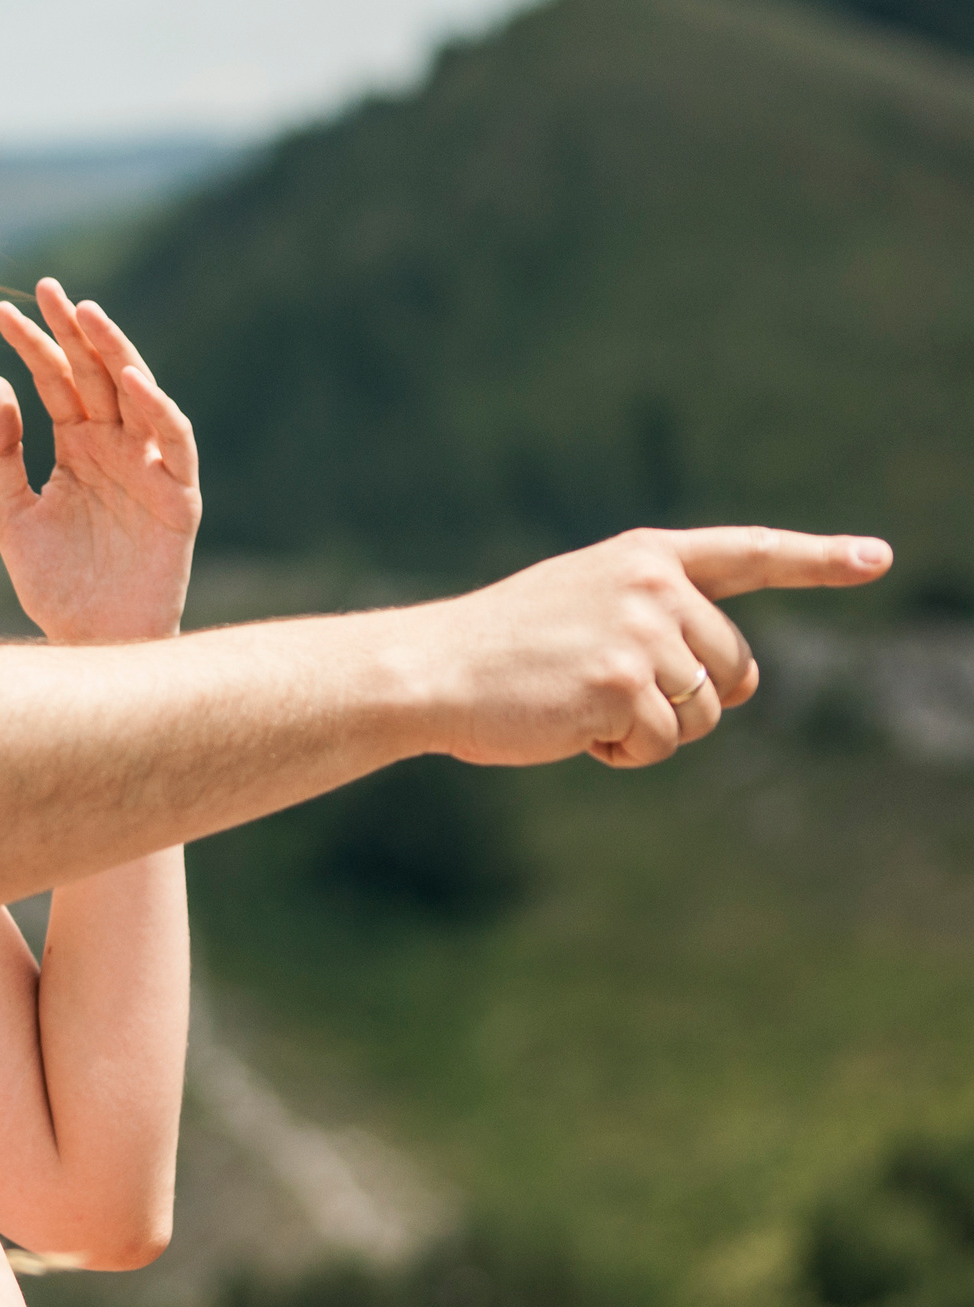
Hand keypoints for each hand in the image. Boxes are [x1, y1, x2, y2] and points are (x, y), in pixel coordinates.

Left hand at [0, 278, 200, 643]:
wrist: (90, 646)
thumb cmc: (53, 585)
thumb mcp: (11, 514)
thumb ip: (1, 453)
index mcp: (77, 447)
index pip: (56, 382)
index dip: (32, 346)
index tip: (1, 312)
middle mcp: (115, 448)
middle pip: (97, 375)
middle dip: (74, 331)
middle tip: (48, 288)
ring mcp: (149, 468)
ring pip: (138, 395)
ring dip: (117, 352)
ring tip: (87, 314)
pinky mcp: (179, 497)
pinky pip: (172, 442)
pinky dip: (156, 409)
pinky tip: (129, 380)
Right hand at [417, 526, 892, 768]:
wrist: (430, 669)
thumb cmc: (501, 649)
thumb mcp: (583, 604)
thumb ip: (658, 617)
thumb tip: (740, 679)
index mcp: (644, 557)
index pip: (749, 553)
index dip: (819, 559)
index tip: (877, 558)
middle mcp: (653, 586)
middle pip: (737, 668)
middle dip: (690, 698)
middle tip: (611, 694)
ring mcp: (640, 633)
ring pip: (704, 715)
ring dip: (650, 730)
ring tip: (576, 705)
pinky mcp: (623, 685)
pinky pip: (663, 745)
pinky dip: (622, 752)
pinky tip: (569, 727)